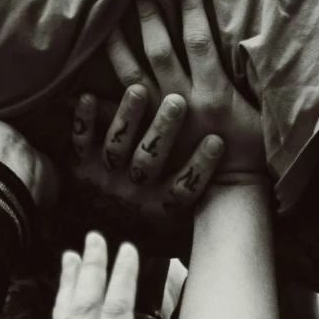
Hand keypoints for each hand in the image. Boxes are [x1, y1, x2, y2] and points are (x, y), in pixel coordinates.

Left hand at [18, 234, 198, 318]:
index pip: (117, 311)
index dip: (122, 277)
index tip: (126, 249)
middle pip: (86, 304)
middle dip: (91, 267)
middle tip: (94, 237)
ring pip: (64, 316)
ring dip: (68, 284)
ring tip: (68, 257)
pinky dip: (55, 313)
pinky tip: (57, 308)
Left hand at [65, 85, 223, 233]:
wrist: (88, 228)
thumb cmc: (143, 208)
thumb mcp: (169, 213)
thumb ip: (195, 190)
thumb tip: (238, 168)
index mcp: (159, 203)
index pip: (183, 189)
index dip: (199, 167)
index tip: (217, 141)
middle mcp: (133, 191)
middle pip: (150, 161)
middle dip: (163, 131)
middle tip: (177, 102)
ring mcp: (105, 178)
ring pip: (118, 146)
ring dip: (128, 117)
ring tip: (139, 90)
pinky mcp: (80, 166)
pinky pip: (81, 142)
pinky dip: (84, 120)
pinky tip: (88, 96)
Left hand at [108, 0, 263, 175]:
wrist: (233, 192)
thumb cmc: (252, 148)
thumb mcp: (261, 110)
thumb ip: (248, 77)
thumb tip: (249, 38)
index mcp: (214, 93)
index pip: (199, 40)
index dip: (191, 8)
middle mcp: (182, 103)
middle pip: (160, 51)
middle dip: (149, 16)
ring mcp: (158, 124)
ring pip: (131, 78)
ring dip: (118, 47)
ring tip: (106, 19)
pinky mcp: (141, 144)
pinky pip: (111, 122)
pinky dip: (93, 107)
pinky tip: (78, 88)